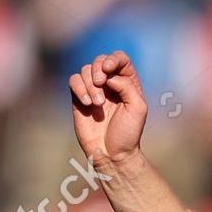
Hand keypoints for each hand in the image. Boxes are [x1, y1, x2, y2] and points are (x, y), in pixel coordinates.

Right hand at [69, 51, 148, 167]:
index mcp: (128, 83)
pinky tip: (87, 103)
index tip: (109, 69)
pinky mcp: (79, 98)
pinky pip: (73, 81)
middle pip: (100, 60)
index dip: (113, 59)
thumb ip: (127, 86)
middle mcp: (111, 84)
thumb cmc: (128, 132)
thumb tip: (109, 76)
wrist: (111, 152)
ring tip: (97, 103)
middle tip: (101, 84)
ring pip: (85, 71)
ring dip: (90, 84)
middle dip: (98, 69)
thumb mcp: (138, 108)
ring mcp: (94, 90)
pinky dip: (79, 88)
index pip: (120, 59)